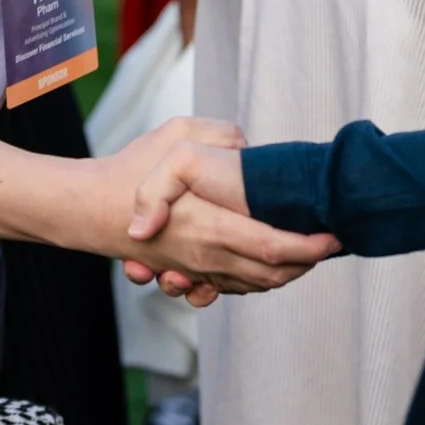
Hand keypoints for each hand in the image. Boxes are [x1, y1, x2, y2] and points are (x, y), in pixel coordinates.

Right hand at [98, 126, 335, 301]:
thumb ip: (220, 137)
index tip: (335, 233)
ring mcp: (199, 269)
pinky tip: (269, 262)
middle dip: (309, 261)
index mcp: (211, 226)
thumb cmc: (131, 170)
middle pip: (274, 274)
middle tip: (332, 241)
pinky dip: (258, 280)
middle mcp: (209, 256)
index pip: (274, 246)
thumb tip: (250, 150)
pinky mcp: (189, 273)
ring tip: (309, 250)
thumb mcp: (174, 137)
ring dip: (288, 272)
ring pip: (257, 284)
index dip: (311, 246)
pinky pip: (233, 287)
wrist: (90, 210)